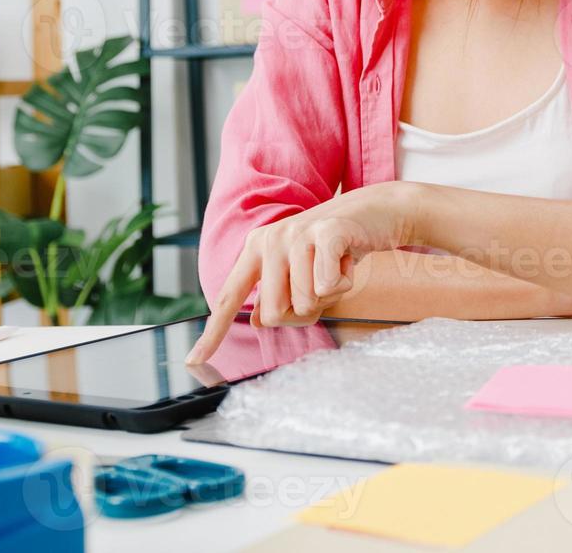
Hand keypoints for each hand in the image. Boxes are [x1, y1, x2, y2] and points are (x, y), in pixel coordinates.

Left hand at [185, 181, 418, 363]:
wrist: (376, 211)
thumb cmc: (335, 246)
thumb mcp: (299, 269)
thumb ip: (275, 293)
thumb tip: (256, 319)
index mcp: (257, 248)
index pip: (230, 296)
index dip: (213, 332)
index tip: (194, 361)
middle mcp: (270, 239)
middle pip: (275, 314)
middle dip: (304, 312)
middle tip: (321, 285)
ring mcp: (297, 234)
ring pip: (306, 303)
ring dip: (329, 296)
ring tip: (336, 269)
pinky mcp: (327, 233)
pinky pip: (328, 286)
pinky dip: (344, 283)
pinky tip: (348, 262)